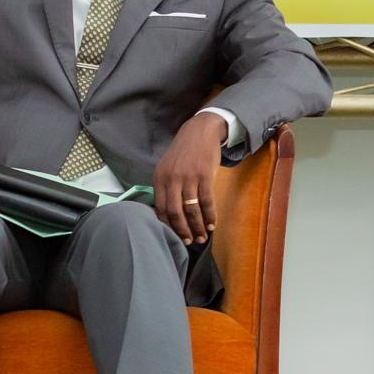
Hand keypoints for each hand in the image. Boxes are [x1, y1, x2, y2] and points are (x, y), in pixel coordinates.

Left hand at [150, 113, 225, 244]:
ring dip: (198, 226)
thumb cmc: (184, 153)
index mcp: (159, 179)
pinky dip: (210, 215)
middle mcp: (172, 179)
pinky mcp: (205, 175)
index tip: (175, 237)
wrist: (200, 132)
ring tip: (203, 237)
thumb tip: (166, 213)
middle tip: (190, 242)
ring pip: (191, 209)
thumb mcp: (167, 167)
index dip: (168, 226)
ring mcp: (189, 177)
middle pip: (175, 212)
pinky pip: (207, 201)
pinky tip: (213, 224)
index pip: (160, 208)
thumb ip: (165, 187)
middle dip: (183, 231)